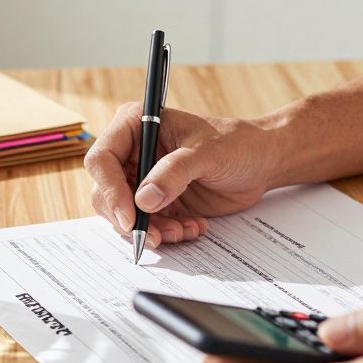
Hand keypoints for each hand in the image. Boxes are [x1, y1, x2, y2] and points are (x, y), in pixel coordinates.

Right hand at [84, 102, 278, 248]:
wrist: (260, 161)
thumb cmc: (236, 143)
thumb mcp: (207, 153)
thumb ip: (174, 173)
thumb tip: (144, 199)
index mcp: (135, 126)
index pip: (102, 160)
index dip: (110, 191)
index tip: (130, 217)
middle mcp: (133, 153)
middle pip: (106, 194)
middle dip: (129, 219)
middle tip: (154, 236)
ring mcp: (143, 179)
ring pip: (124, 216)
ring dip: (151, 230)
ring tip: (182, 230)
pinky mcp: (157, 202)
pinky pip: (148, 226)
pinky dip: (166, 234)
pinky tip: (192, 227)